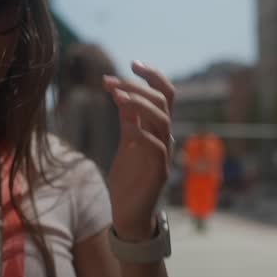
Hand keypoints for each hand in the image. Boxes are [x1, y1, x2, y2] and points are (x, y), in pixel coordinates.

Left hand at [105, 62, 173, 240]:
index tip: (133, 62)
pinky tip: (126, 128)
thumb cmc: (129, 180)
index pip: (164, 95)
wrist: (129, 213)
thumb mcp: (126, 144)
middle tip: (111, 81)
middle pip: (163, 101)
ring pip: (162, 119)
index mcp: (158, 129)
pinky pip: (156, 146)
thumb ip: (128, 121)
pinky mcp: (159, 171)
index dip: (152, 76)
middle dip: (138, 86)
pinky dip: (142, 132)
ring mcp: (164, 154)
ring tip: (115, 95)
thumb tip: (122, 94)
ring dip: (138, 103)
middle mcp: (165, 137)